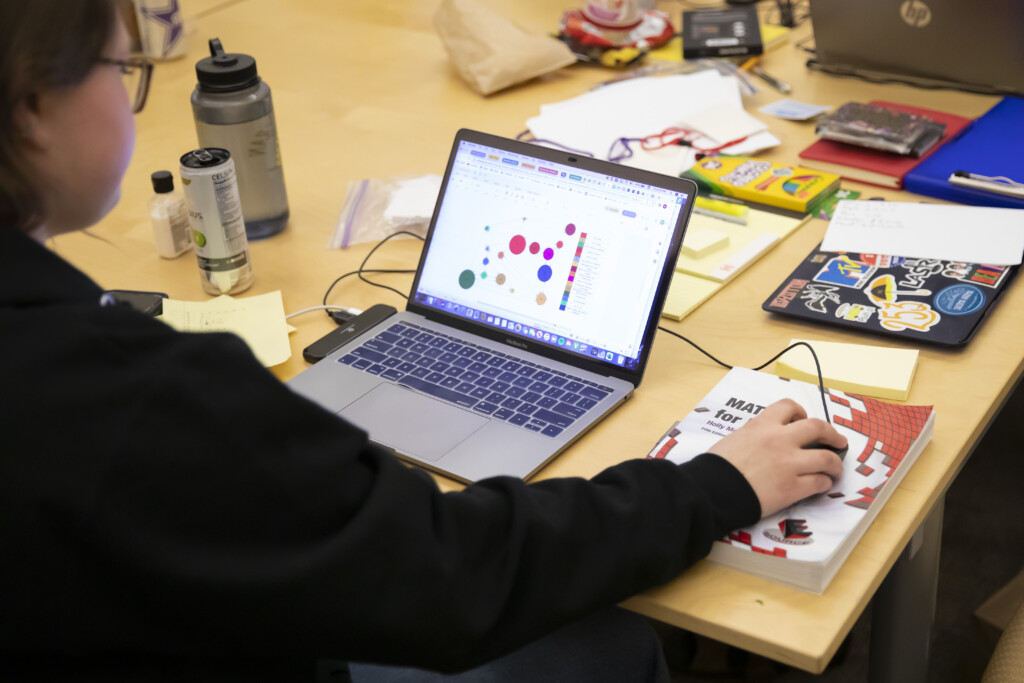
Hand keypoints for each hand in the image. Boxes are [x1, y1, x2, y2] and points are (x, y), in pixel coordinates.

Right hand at [708, 399, 846, 516]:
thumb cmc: (716, 466)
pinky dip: (825, 483)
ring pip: (826, 458)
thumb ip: (754, 434)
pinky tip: (822, 485)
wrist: (712, 490)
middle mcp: (780, 439)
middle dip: (832, 434)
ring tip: (836, 469)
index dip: (801, 412)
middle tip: (838, 441)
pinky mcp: (792, 488)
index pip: (789, 407)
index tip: (804, 420)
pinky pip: (819, 482)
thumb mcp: (734, 438)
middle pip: (817, 428)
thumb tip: (766, 439)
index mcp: (762, 424)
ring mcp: (789, 464)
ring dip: (835, 463)